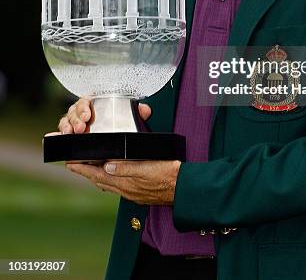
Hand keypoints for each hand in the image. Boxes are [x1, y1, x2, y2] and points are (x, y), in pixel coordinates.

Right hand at [54, 99, 151, 134]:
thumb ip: (138, 114)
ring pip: (65, 122)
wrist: (115, 150)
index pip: (85, 101)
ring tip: (70, 134)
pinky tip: (51, 138)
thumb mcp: (131, 120)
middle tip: (81, 128)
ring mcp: (74, 126)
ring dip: (66, 127)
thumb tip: (145, 110)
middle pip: (73, 111)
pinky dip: (55, 136)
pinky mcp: (70, 139)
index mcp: (95, 105)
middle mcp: (82, 114)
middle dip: (75, 119)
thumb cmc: (121, 128)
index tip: (88, 116)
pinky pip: (60, 136)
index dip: (84, 107)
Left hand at [66, 158, 180, 204]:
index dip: (83, 168)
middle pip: (99, 180)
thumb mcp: (148, 167)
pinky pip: (117, 186)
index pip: (97, 174)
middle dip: (86, 172)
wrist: (183, 188)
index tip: (70, 163)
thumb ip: (127, 168)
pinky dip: (109, 180)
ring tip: (89, 169)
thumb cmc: (168, 176)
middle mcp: (126, 190)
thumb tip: (107, 166)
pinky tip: (112, 176)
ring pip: (108, 184)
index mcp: (125, 183)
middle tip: (75, 164)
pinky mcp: (138, 193)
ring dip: (96, 176)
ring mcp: (132, 193)